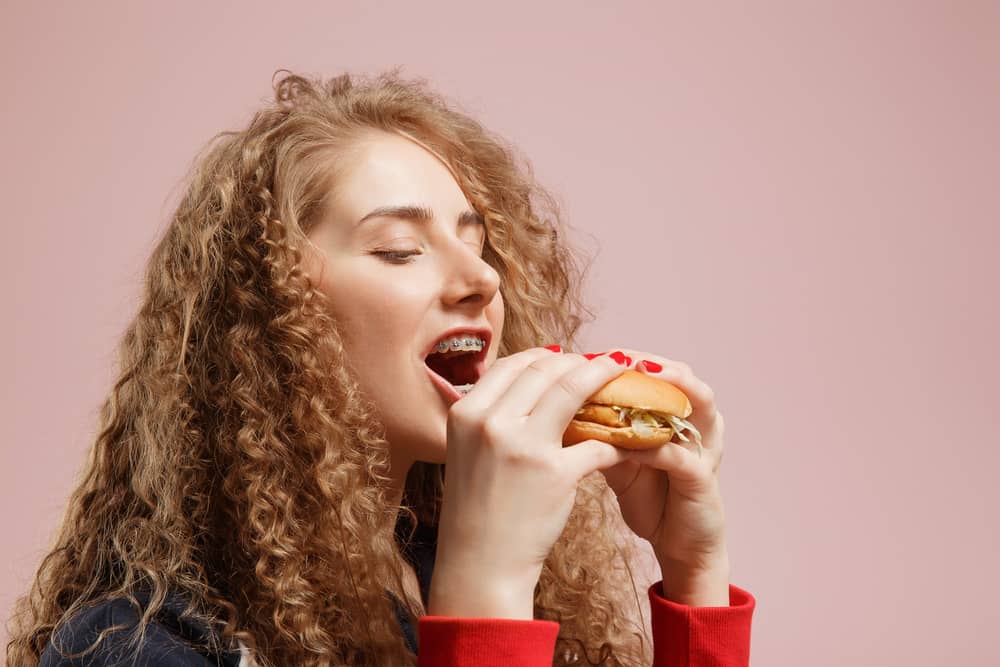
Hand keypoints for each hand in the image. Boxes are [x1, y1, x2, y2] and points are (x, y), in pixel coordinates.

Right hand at [429, 349, 630, 618]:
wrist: (479, 564)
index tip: (567, 360)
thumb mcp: (467, 451)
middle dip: (579, 363)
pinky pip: (596, 442)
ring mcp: (522, 446)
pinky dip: (616, 438)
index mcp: (466, 413)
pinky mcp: (554, 473)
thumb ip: (491, 416)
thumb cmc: (478, 509)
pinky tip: (628, 440)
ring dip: (603, 379)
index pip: (512, 363)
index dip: (545, 357)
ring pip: (572, 390)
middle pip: (544, 370)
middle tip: (602, 366)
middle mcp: (490, 423)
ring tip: (622, 380)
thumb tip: (530, 383)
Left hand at [588, 350, 728, 579]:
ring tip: (641, 377)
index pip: (660, 371)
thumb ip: (599, 429)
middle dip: (651, 363)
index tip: (595, 352)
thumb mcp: (618, 456)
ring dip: (670, 388)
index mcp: (679, 414)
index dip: (630, 358)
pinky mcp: (703, 480)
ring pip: (700, 405)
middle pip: (684, 377)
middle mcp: (698, 424)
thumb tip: (555, 405)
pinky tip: (633, 443)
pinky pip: (683, 457)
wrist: (679, 545)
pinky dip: (658, 446)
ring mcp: (706, 450)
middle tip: (618, 357)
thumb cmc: (649, 496)